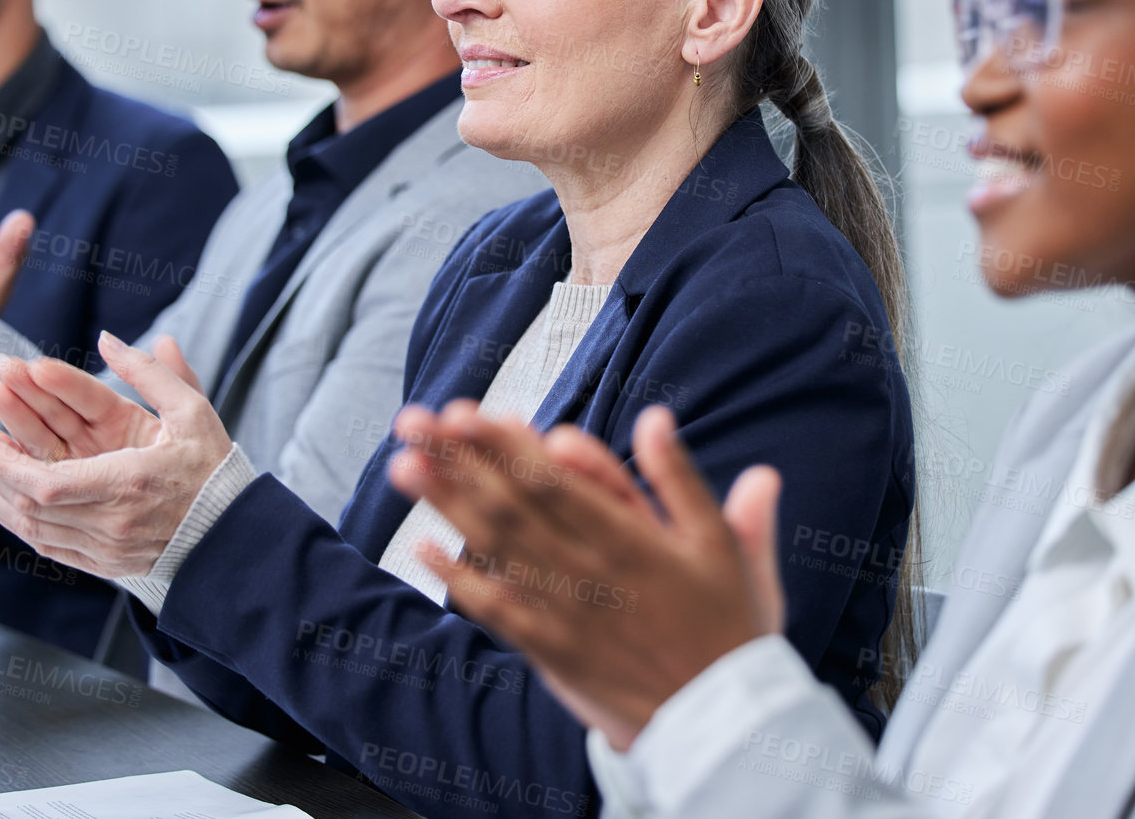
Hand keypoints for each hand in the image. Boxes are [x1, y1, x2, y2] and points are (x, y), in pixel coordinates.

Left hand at [0, 331, 229, 578]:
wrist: (234, 534)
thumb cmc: (214, 468)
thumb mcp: (192, 411)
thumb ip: (150, 373)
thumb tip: (107, 339)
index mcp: (129, 482)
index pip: (45, 482)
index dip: (5, 463)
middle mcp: (111, 522)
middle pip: (28, 504)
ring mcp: (106, 549)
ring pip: (30, 528)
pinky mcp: (103, 564)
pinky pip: (46, 546)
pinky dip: (14, 523)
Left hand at [388, 401, 784, 750]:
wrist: (724, 723)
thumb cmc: (729, 624)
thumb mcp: (725, 545)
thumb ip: (683, 480)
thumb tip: (656, 418)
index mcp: (629, 540)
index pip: (553, 481)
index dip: (503, 445)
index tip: (464, 412)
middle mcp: (587, 574)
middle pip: (510, 506)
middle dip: (458, 461)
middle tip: (413, 422)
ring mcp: (563, 614)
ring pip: (495, 551)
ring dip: (446, 506)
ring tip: (405, 466)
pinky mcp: (551, 650)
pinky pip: (496, 610)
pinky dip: (457, 579)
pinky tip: (422, 546)